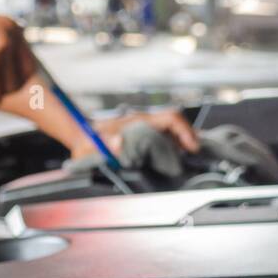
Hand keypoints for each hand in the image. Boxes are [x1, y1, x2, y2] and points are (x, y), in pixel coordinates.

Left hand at [70, 110, 201, 159]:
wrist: (81, 136)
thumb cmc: (88, 142)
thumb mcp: (93, 145)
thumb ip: (104, 144)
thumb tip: (117, 142)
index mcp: (138, 122)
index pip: (170, 118)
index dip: (185, 131)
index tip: (192, 147)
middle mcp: (145, 122)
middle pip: (175, 123)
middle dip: (189, 137)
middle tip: (195, 156)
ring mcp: (145, 127)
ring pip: (172, 130)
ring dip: (183, 142)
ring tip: (189, 159)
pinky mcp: (143, 134)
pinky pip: (164, 136)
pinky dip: (174, 146)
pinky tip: (176, 159)